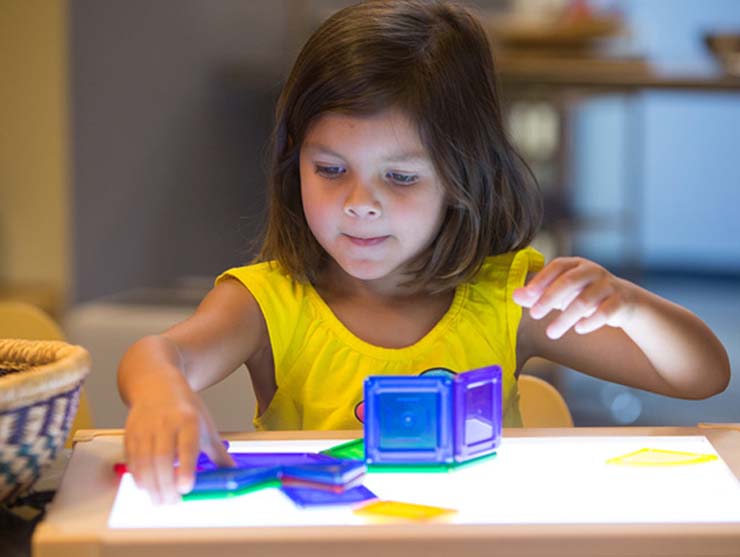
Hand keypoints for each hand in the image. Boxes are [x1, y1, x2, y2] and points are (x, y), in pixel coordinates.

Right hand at [123, 387, 233, 504]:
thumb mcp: (205, 426)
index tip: (186, 488)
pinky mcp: (130, 434)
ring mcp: (145, 428)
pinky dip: (138, 477)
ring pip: (144, 462)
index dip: (186, 468)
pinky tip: (146, 487)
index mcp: (188, 420)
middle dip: (165, 485)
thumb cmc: (184, 409)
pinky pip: (131, 460)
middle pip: (162, 458)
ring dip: (150, 486)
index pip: (187, 446)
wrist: (156, 386)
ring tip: (160, 500)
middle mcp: (165, 423)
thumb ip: (218, 453)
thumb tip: (234, 473)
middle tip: (172, 502)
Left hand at [513, 257, 634, 339]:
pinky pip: (605, 312)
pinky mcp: (620, 301)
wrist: (623, 302)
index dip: (541, 279)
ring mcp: (608, 285)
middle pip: (569, 282)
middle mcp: (592, 271)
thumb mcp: (560, 293)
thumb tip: (515, 296)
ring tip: (551, 333)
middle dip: (549, 298)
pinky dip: (590, 321)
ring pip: (584, 301)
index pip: (556, 267)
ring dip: (565, 318)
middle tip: (533, 315)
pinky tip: (578, 330)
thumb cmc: (584, 295)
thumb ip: (537, 294)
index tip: (527, 295)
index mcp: (575, 264)